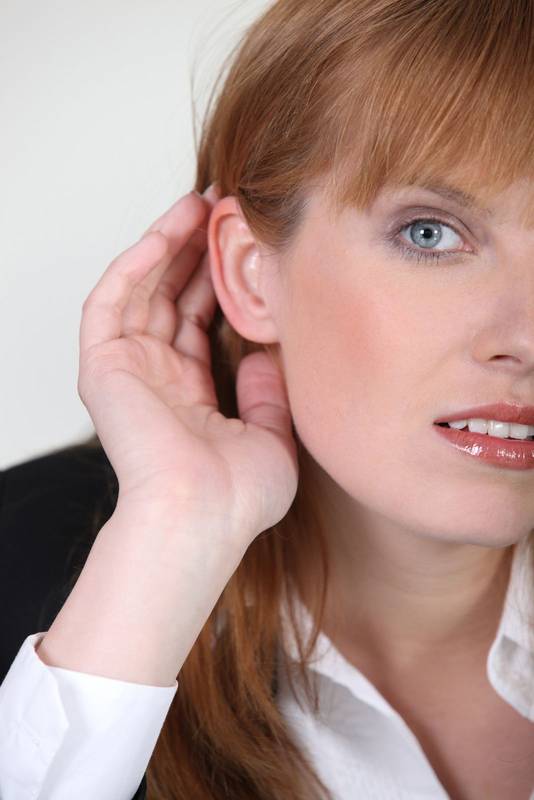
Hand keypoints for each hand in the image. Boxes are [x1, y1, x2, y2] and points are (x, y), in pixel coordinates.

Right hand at [77, 186, 298, 541]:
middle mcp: (157, 380)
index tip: (243, 248)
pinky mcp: (103, 367)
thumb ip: (268, 393)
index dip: (218, 283)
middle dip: (196, 254)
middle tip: (222, 211)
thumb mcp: (273, 436)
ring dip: (167, 247)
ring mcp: (128, 372)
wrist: (203, 516)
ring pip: (142, 292)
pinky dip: (134, 267)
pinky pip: (112, 303)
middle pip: (171, 300)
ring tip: (198, 206)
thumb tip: (265, 355)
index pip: (199, 325)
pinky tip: (164, 235)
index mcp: (191, 398)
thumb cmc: (238, 496)